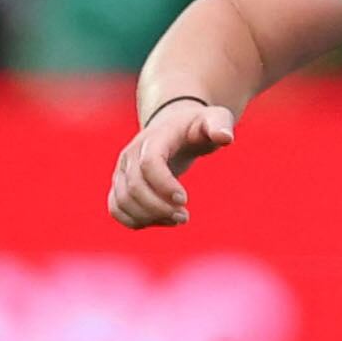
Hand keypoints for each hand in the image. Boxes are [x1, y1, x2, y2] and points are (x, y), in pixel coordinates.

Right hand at [107, 98, 235, 227]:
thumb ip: (220, 125)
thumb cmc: (196, 125)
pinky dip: (135, 221)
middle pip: (135, 187)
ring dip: (148, 217)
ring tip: (177, 219)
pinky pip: (116, 208)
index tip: (185, 200)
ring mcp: (122, 171)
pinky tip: (162, 221)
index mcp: (154, 139)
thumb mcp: (213, 119)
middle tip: (184, 217)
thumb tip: (225, 137)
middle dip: (159, 208)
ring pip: (122, 201)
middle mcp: (131, 155)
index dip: (164, 185)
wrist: (172, 126)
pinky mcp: (121, 185)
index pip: (149, 163)